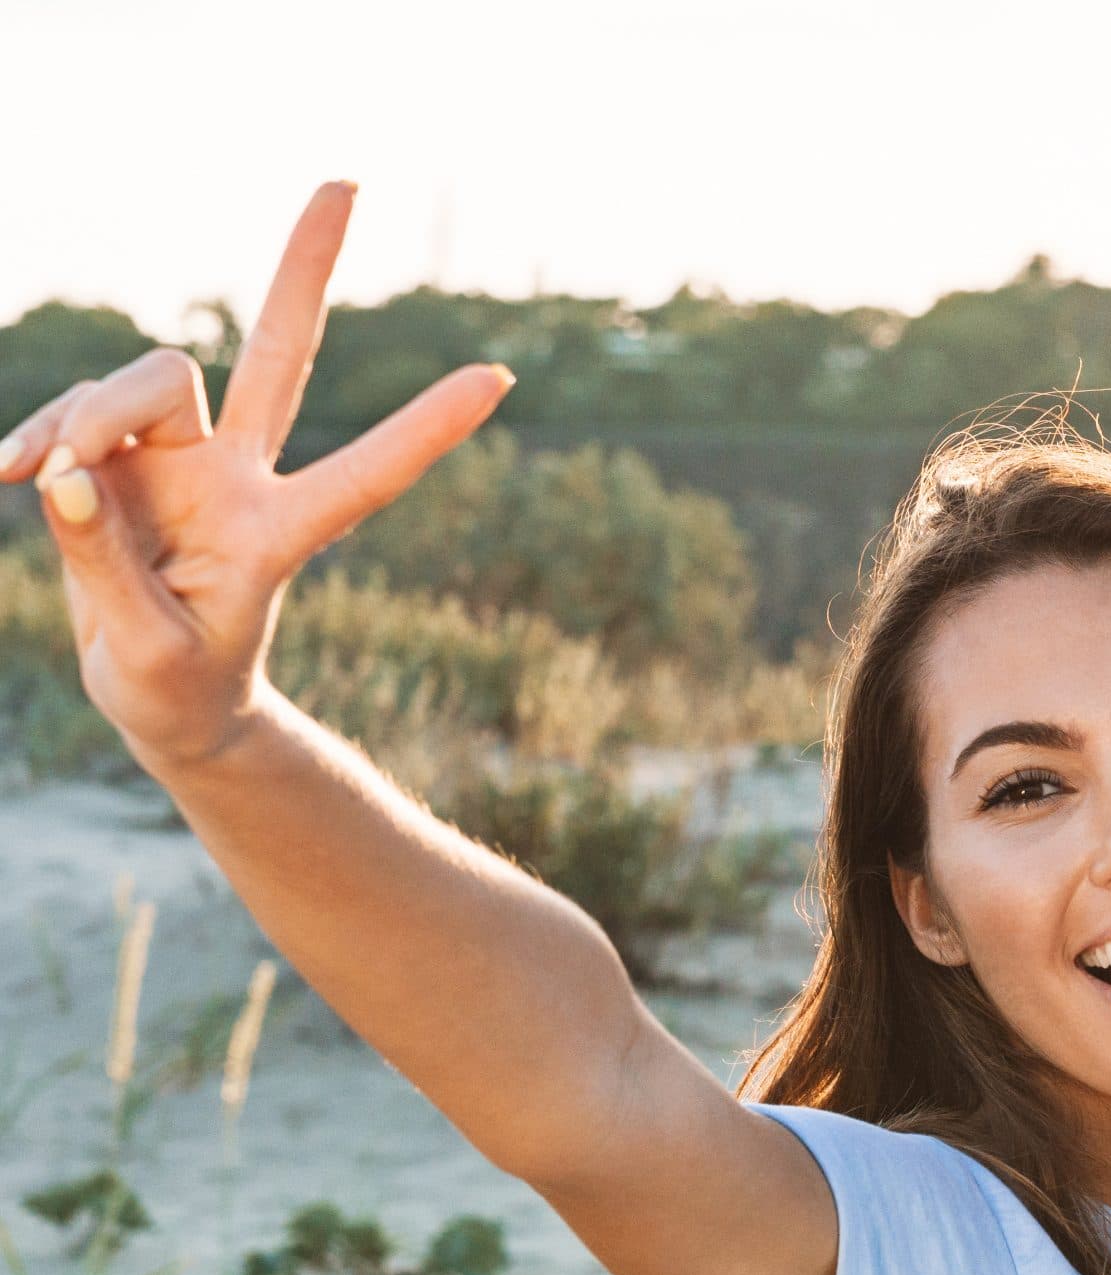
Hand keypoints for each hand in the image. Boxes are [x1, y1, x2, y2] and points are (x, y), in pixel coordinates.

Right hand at [0, 182, 510, 766]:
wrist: (160, 700)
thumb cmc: (175, 688)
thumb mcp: (145, 652)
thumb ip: (102, 559)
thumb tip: (69, 471)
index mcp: (280, 534)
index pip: (365, 475)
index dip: (427, 430)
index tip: (500, 379)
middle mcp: (240, 478)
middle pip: (279, 353)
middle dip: (303, 268)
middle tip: (346, 178)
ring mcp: (183, 459)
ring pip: (146, 380)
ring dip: (85, 420)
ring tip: (40, 484)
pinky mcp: (123, 456)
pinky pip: (73, 415)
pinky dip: (34, 438)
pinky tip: (5, 474)